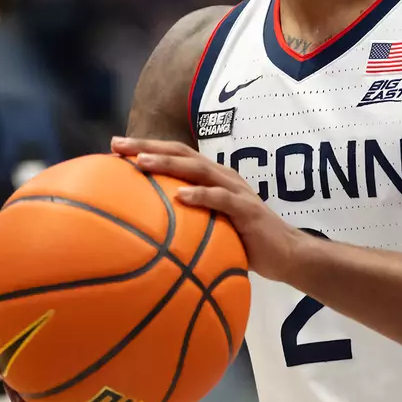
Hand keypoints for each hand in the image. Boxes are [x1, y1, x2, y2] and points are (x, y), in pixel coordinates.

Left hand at [112, 137, 308, 280]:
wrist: (287, 255)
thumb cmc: (245, 242)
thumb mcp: (211, 227)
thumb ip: (188, 221)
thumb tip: (149, 231)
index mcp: (213, 178)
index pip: (176, 155)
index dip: (147, 147)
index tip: (115, 148)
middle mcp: (223, 177)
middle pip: (181, 154)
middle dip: (148, 147)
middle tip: (117, 146)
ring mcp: (236, 191)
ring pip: (198, 170)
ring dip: (168, 164)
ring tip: (141, 163)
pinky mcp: (247, 210)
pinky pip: (221, 200)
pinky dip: (201, 196)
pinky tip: (180, 197)